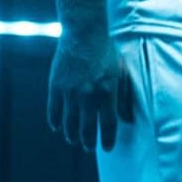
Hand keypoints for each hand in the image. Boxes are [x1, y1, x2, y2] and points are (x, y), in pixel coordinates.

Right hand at [48, 33, 135, 148]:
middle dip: (88, 142)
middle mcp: (89, 96)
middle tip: (88, 147)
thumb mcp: (121, 72)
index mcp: (108, 93)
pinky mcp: (56, 86)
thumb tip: (127, 119)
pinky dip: (55, 121)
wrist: (83, 33)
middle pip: (87, 128)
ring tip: (73, 139)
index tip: (106, 148)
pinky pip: (53, 110)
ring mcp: (71, 92)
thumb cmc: (106, 52)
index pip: (109, 125)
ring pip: (70, 123)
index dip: (107, 140)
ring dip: (71, 134)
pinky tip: (57, 126)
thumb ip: (125, 96)